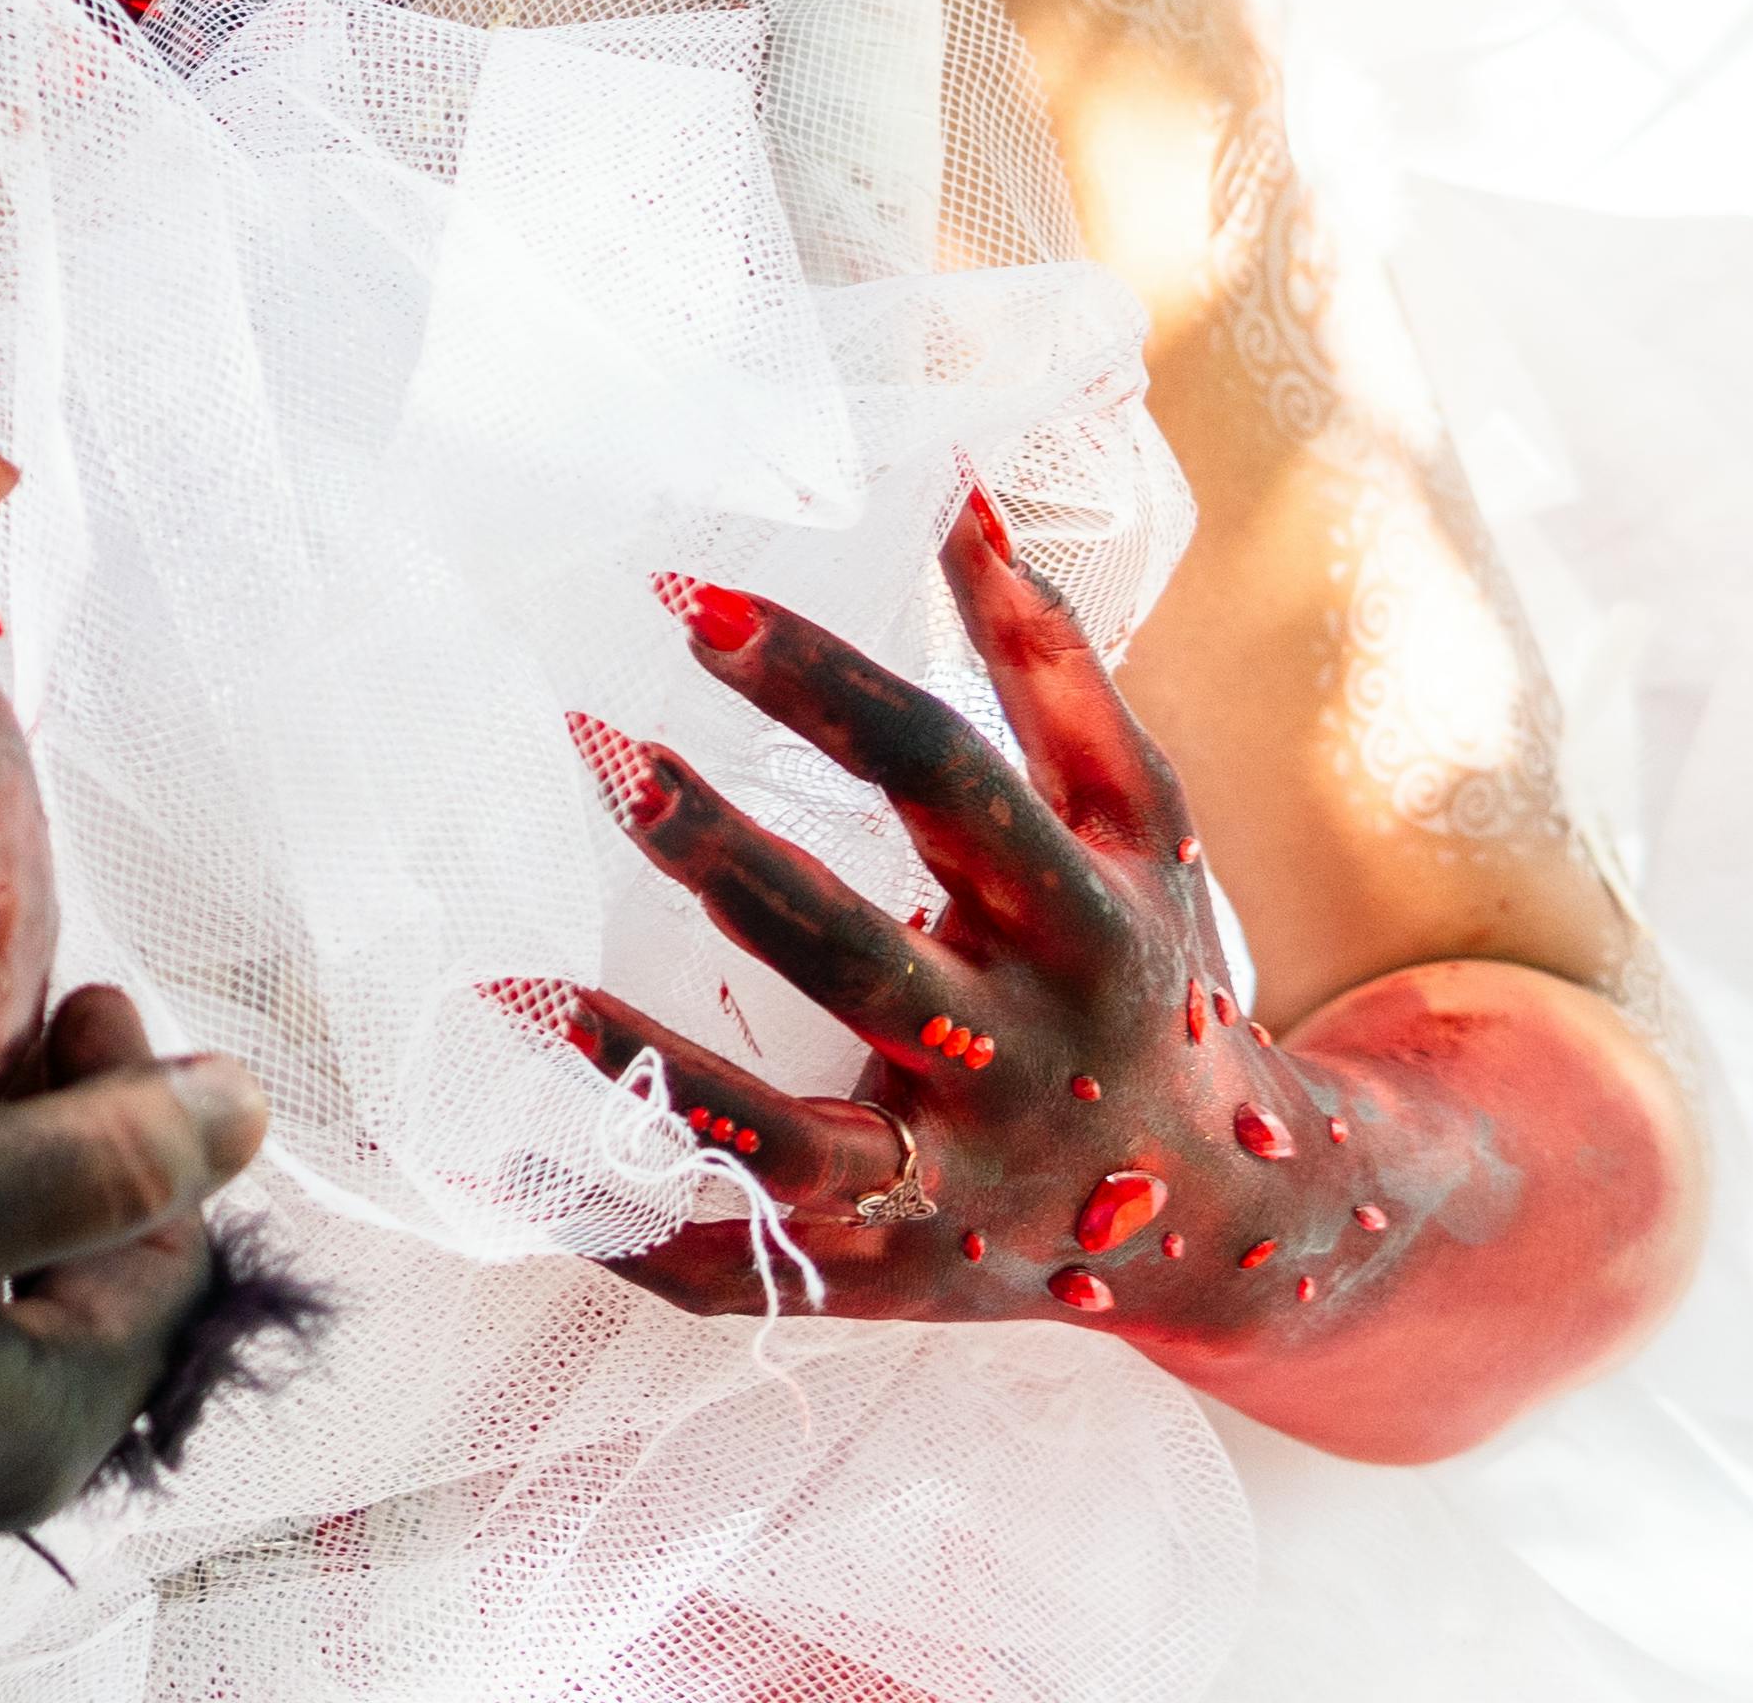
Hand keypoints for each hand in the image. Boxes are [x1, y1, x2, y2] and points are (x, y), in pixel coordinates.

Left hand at [516, 493, 1431, 1357]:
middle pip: (860, 955)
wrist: (1243, 1224)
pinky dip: (634, 1233)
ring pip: (790, 1140)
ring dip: (653, 1064)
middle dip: (728, 856)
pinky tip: (509, 1172)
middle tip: (598, 747)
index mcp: (1080, 918)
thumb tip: (954, 479)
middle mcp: (1020, 1061)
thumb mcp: (1134, 816)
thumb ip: (1045, 654)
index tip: (690, 600)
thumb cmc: (1149, 969)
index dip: (820, 685)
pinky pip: (743, 1265)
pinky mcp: (886, 1273)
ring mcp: (950, 1183)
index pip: (942, 776)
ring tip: (518, 982)